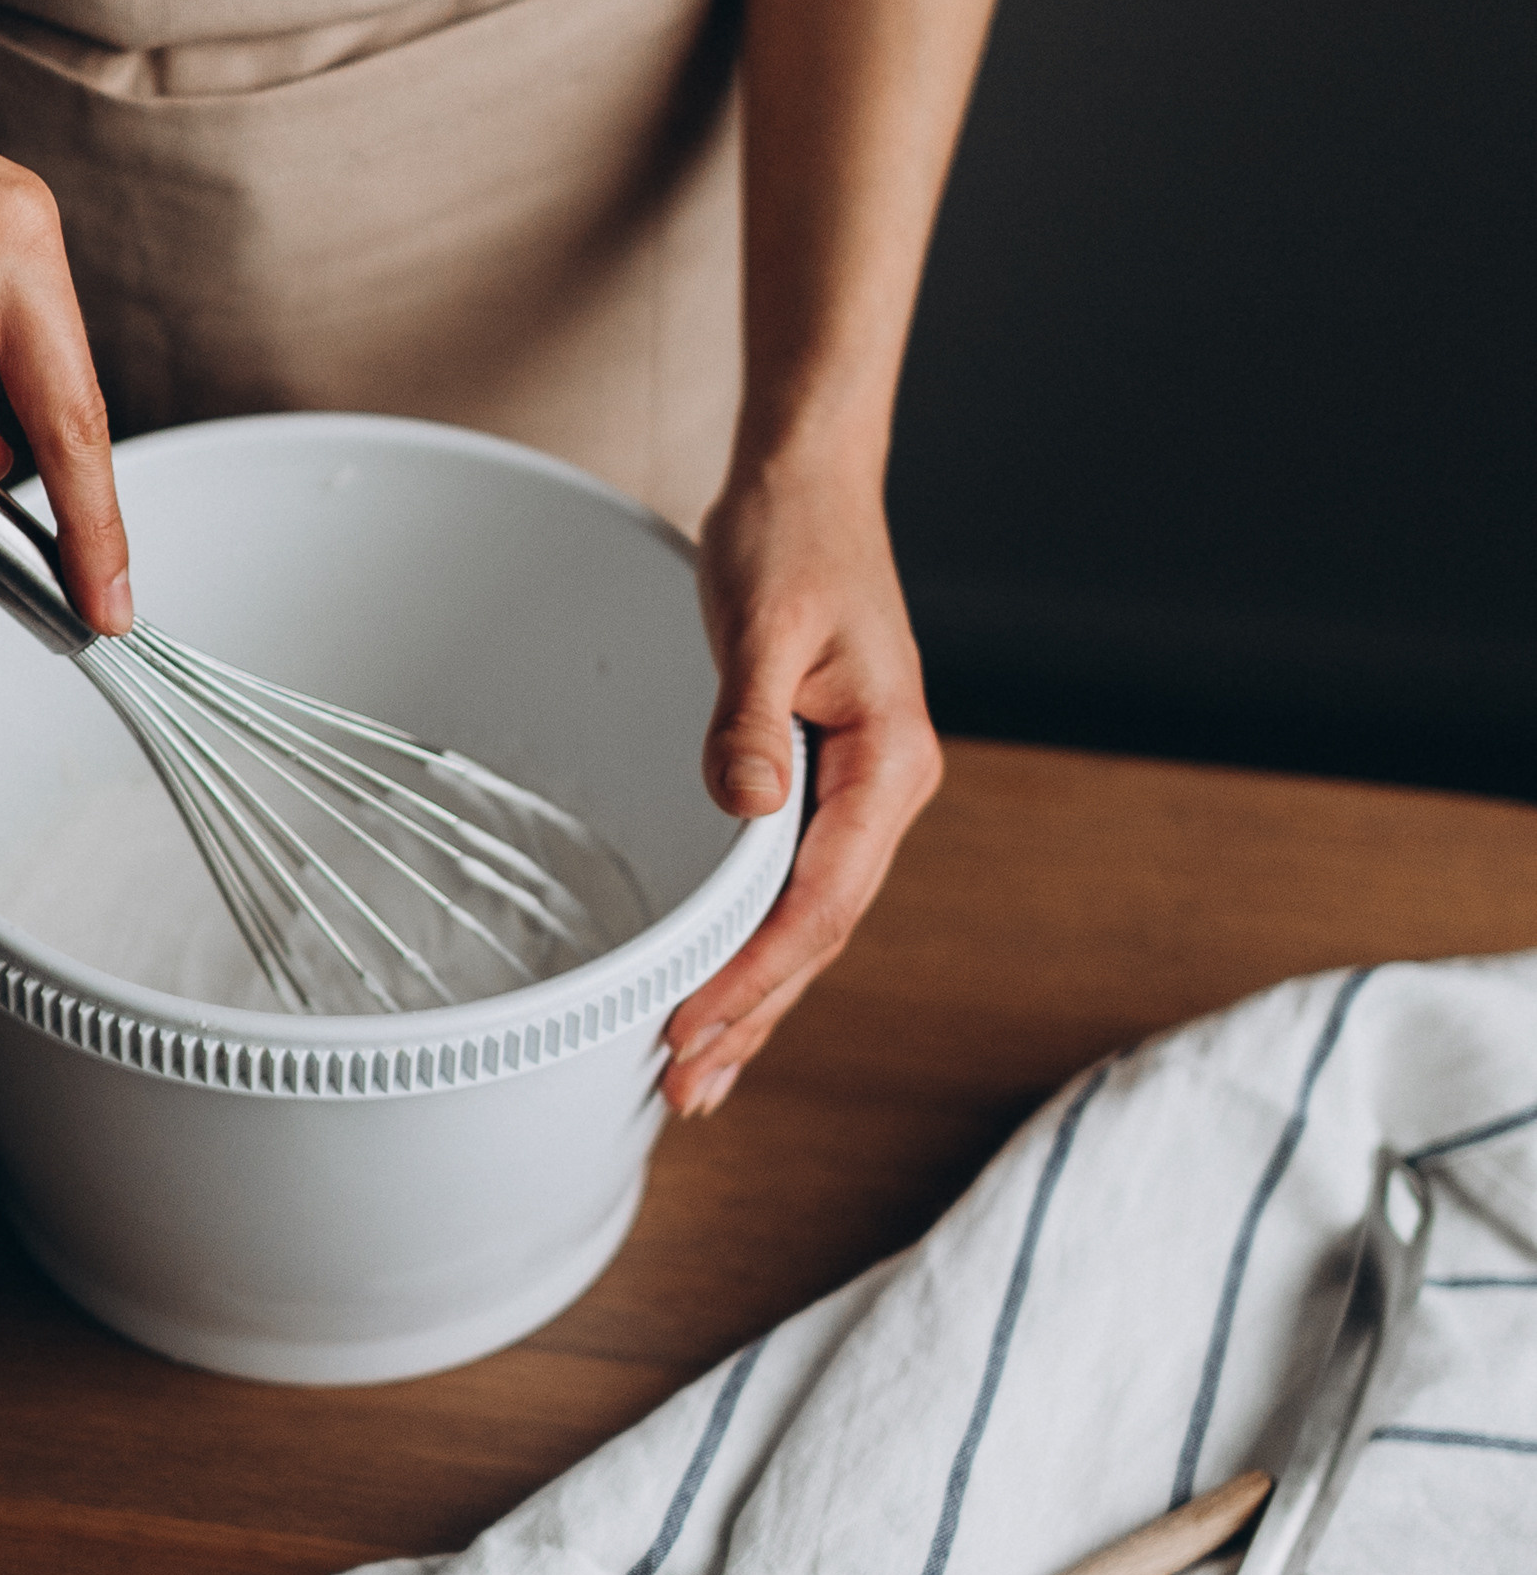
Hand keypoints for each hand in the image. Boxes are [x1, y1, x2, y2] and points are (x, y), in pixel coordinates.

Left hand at [661, 455, 940, 1115]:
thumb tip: (746, 805)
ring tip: (700, 1074)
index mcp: (889, 762)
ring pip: (809, 922)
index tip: (690, 1029)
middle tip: (685, 1092)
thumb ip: (750, 719)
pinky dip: (757, 946)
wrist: (810, 482)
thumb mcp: (761, 621)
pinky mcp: (827, 783)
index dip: (753, 977)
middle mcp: (888, 789)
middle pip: (819, 934)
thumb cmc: (790, 539)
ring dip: (756, 998)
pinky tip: (723, 989)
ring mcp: (861, 791)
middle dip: (753, 1016)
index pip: (817, 902)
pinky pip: (794, 887)